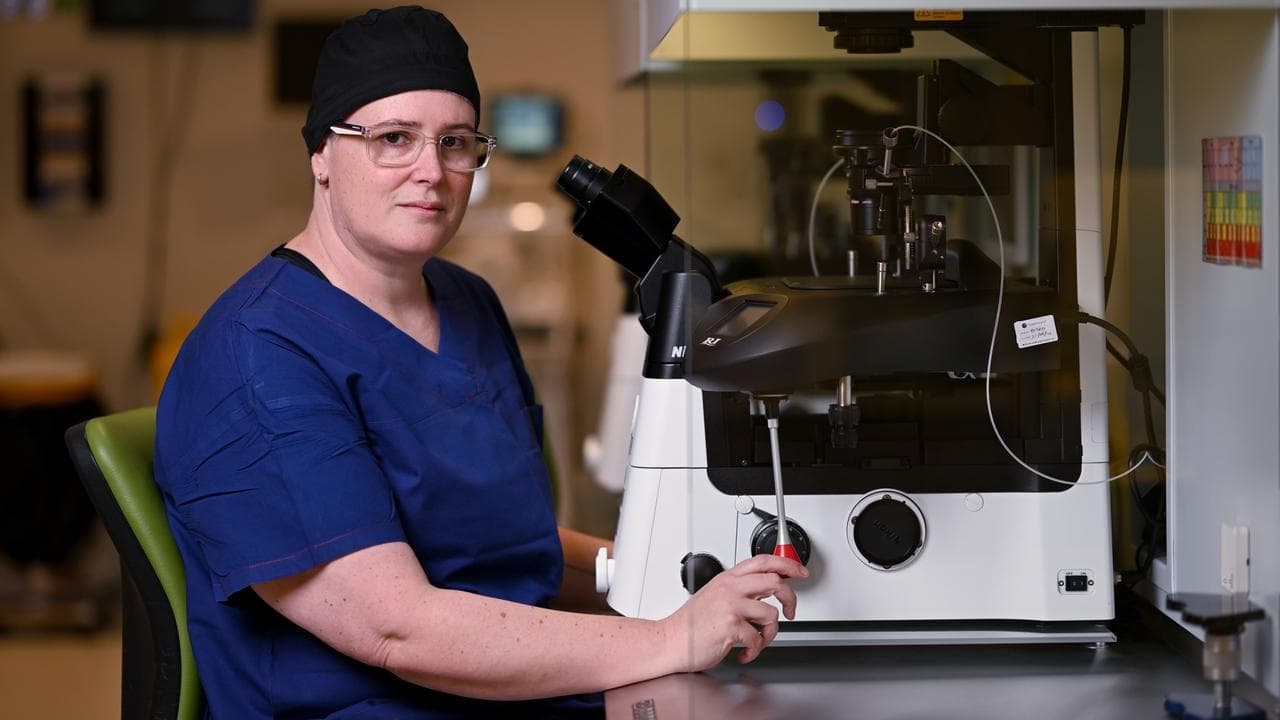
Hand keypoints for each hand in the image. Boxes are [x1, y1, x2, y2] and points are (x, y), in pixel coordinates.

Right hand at [658, 554, 805, 672]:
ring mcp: (731, 606)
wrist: (670, 641)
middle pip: (775, 581)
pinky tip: (744, 652)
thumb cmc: (691, 624)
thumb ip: (738, 589)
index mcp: (728, 578)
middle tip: (791, 611)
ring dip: (770, 633)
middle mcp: (730, 588)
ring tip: (758, 640)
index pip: (764, 560)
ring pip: (771, 614)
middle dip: (790, 598)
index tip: (800, 571)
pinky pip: (758, 639)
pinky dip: (754, 650)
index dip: (787, 563)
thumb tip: (766, 590)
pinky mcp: (731, 626)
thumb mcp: (715, 595)